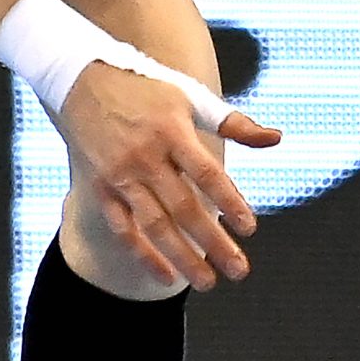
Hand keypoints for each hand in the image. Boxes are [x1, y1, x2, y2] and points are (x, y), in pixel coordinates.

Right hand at [58, 62, 279, 293]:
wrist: (83, 78)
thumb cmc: (148, 88)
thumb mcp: (192, 97)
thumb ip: (235, 123)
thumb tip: (277, 139)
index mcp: (173, 131)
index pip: (207, 174)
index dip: (230, 202)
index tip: (250, 229)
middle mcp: (146, 156)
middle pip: (184, 207)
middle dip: (213, 243)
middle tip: (239, 271)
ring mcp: (120, 175)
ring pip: (155, 225)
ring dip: (183, 257)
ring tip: (209, 282)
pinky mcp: (100, 188)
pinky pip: (123, 228)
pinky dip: (144, 254)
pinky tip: (167, 275)